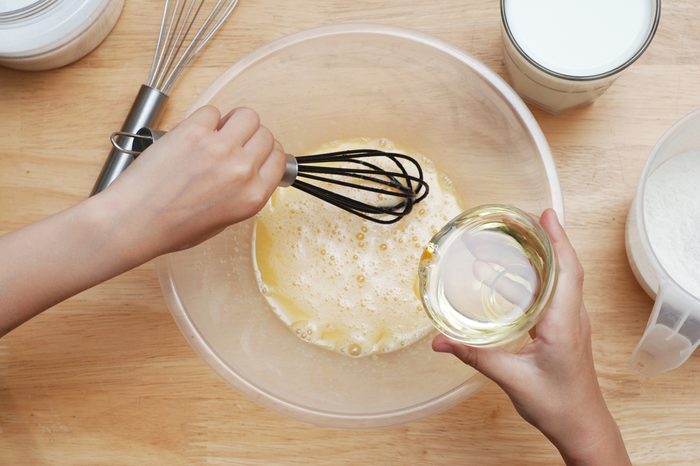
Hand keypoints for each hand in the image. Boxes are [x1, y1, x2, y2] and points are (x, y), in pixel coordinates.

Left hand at [100, 105, 285, 261]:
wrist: (134, 221)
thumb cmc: (172, 227)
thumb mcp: (225, 220)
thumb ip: (244, 192)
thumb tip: (251, 167)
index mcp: (252, 196)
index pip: (278, 158)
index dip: (267, 152)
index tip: (257, 151)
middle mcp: (241, 170)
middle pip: (265, 135)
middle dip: (251, 137)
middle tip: (233, 142)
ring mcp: (219, 148)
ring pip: (246, 115)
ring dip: (235, 122)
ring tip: (218, 133)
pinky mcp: (194, 131)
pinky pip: (212, 112)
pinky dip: (206, 119)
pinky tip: (194, 134)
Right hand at [432, 209, 629, 465]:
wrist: (581, 426)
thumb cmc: (556, 405)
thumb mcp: (510, 378)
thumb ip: (474, 355)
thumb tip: (439, 341)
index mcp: (563, 322)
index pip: (566, 270)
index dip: (557, 239)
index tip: (544, 214)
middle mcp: (572, 317)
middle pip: (565, 267)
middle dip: (546, 239)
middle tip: (521, 220)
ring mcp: (571, 323)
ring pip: (562, 279)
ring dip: (543, 257)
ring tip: (515, 242)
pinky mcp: (565, 330)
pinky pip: (556, 294)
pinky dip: (540, 277)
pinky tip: (518, 277)